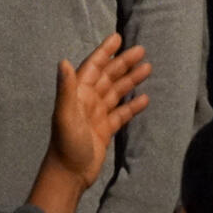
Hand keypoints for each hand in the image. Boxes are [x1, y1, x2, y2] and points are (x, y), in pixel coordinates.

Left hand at [28, 35, 151, 212]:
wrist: (69, 175)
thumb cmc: (66, 145)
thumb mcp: (65, 116)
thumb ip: (66, 89)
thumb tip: (64, 61)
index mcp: (77, 94)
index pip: (93, 67)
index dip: (104, 52)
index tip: (118, 37)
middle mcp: (87, 101)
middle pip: (108, 77)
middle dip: (123, 63)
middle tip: (142, 50)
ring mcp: (97, 115)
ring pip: (116, 92)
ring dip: (130, 80)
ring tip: (148, 68)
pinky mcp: (105, 130)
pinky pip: (121, 113)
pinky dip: (132, 105)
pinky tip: (145, 98)